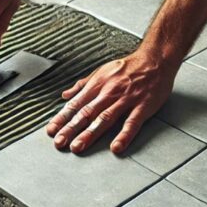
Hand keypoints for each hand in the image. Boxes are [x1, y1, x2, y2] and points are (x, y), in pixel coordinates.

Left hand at [46, 49, 177, 154]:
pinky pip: (132, 123)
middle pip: (86, 113)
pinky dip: (123, 135)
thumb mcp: (101, 71)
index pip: (76, 104)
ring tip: (78, 146)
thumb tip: (65, 95)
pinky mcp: (142, 107)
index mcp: (98, 85)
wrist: (155, 59)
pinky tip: (116, 147)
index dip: (62, 118)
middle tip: (59, 143)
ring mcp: (126, 100)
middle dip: (71, 129)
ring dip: (90, 134)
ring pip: (104, 119)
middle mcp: (109, 93)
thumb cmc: (128, 67)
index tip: (51, 130)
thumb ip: (82, 85)